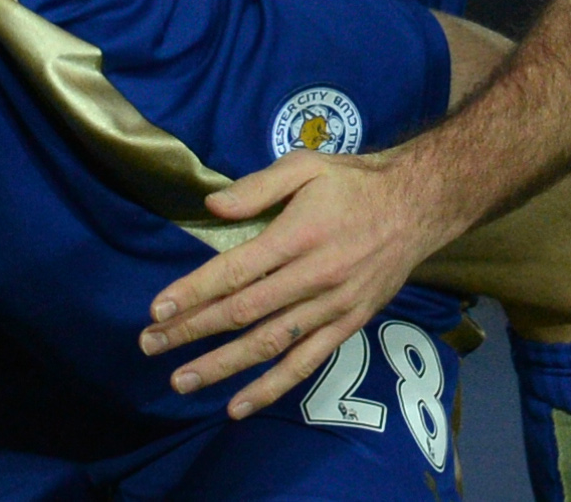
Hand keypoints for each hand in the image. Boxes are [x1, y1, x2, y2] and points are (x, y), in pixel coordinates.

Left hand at [142, 150, 465, 418]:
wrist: (421, 203)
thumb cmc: (356, 181)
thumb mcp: (308, 164)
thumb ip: (259, 185)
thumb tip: (211, 206)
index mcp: (299, 234)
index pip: (235, 270)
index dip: (193, 291)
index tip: (156, 309)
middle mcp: (314, 276)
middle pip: (243, 312)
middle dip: (191, 330)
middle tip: (149, 345)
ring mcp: (333, 305)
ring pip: (269, 343)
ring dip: (222, 365)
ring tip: (181, 381)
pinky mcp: (348, 324)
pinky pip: (306, 363)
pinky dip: (271, 388)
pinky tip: (238, 406)